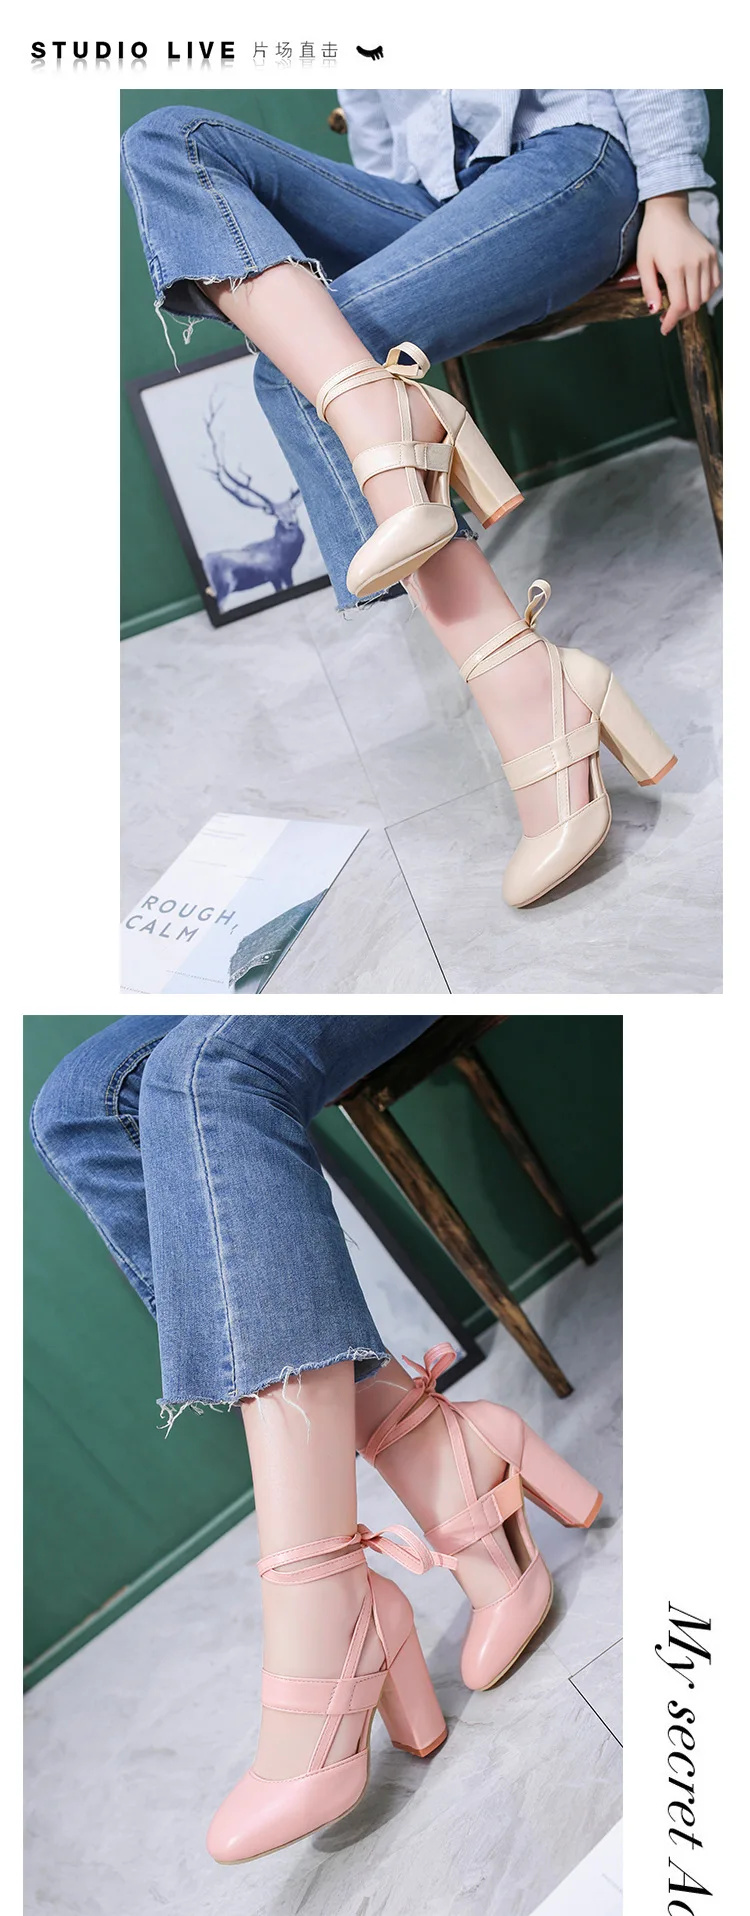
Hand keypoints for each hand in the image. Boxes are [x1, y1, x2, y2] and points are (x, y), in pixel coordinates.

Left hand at [637, 192, 720, 336]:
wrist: (669, 212)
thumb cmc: (652, 236)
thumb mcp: (644, 262)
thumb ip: (649, 287)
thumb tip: (654, 310)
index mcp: (675, 268)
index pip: (678, 305)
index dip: (671, 321)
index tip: (664, 328)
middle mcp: (694, 265)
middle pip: (693, 304)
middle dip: (680, 315)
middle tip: (667, 315)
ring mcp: (706, 260)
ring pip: (705, 296)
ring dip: (693, 305)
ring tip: (679, 304)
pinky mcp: (712, 255)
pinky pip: (714, 283)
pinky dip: (705, 293)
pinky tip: (693, 293)